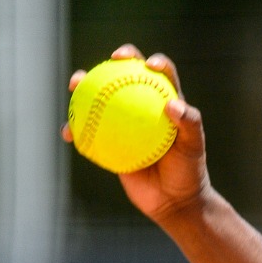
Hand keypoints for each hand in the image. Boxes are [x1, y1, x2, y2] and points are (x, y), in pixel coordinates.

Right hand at [64, 43, 211, 225]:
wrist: (174, 201)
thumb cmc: (188, 172)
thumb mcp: (193, 149)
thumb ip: (189, 124)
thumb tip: (172, 105)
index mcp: (165, 103)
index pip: (161, 75)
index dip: (155, 62)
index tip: (148, 64)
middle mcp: (143, 108)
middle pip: (126, 77)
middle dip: (116, 61)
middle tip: (111, 61)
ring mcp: (124, 123)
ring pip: (100, 99)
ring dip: (84, 86)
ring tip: (75, 85)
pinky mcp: (109, 141)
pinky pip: (88, 132)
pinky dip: (76, 130)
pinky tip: (68, 132)